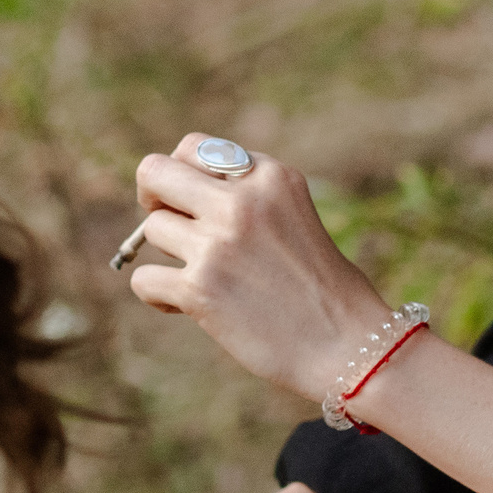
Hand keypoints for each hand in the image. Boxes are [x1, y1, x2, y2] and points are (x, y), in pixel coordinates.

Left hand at [123, 133, 389, 400]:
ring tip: (201, 280)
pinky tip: (186, 307)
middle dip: (151, 197)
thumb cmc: (323, 287)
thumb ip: (246, 196)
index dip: (181, 175)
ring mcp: (218, 243)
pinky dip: (158, 295)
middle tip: (169, 226)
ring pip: (150, 229)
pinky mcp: (201, 288)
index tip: (190, 202)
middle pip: (154, 171)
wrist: (349, 346)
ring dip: (167, 256)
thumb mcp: (293, 214)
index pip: (193, 147)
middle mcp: (242, 201)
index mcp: (270, 176)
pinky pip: (143, 278)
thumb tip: (173, 195)